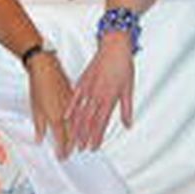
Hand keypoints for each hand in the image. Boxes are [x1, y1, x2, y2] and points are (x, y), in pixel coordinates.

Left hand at [25, 53, 73, 158]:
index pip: (62, 140)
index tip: (62, 157)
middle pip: (72, 135)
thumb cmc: (38, 86)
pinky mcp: (74, 97)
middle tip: (71, 153)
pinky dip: (79, 121)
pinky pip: (78, 113)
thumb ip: (39, 127)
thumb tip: (39, 139)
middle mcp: (67, 114)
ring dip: (78, 135)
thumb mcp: (36, 109)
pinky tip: (79, 124)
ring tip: (79, 143)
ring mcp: (72, 105)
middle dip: (72, 146)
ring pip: (77, 125)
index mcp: (56, 118)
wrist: (45, 67)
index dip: (63, 150)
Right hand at [65, 36, 133, 150]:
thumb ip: (127, 109)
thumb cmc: (123, 65)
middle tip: (80, 148)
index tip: (93, 147)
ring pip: (80, 111)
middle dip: (84, 135)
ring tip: (73, 137)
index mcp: (109, 97)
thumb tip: (128, 125)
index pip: (101, 122)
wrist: (114, 46)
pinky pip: (74, 97)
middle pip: (88, 120)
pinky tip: (66, 116)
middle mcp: (97, 94)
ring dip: (76, 125)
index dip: (97, 136)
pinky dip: (70, 107)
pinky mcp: (83, 80)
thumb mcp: (128, 88)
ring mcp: (88, 87)